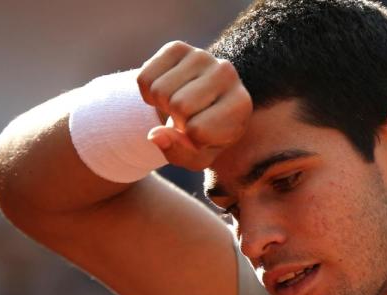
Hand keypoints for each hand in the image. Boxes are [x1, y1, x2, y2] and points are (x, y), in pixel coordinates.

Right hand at [137, 41, 252, 170]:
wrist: (201, 106)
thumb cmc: (203, 136)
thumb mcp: (197, 156)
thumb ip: (179, 153)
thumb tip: (155, 135)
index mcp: (241, 104)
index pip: (199, 129)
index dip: (191, 139)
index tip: (202, 135)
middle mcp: (227, 73)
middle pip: (179, 105)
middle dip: (175, 119)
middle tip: (187, 118)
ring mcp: (202, 56)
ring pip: (160, 90)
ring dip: (160, 105)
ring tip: (178, 105)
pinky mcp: (178, 47)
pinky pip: (145, 77)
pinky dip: (147, 92)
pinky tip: (168, 91)